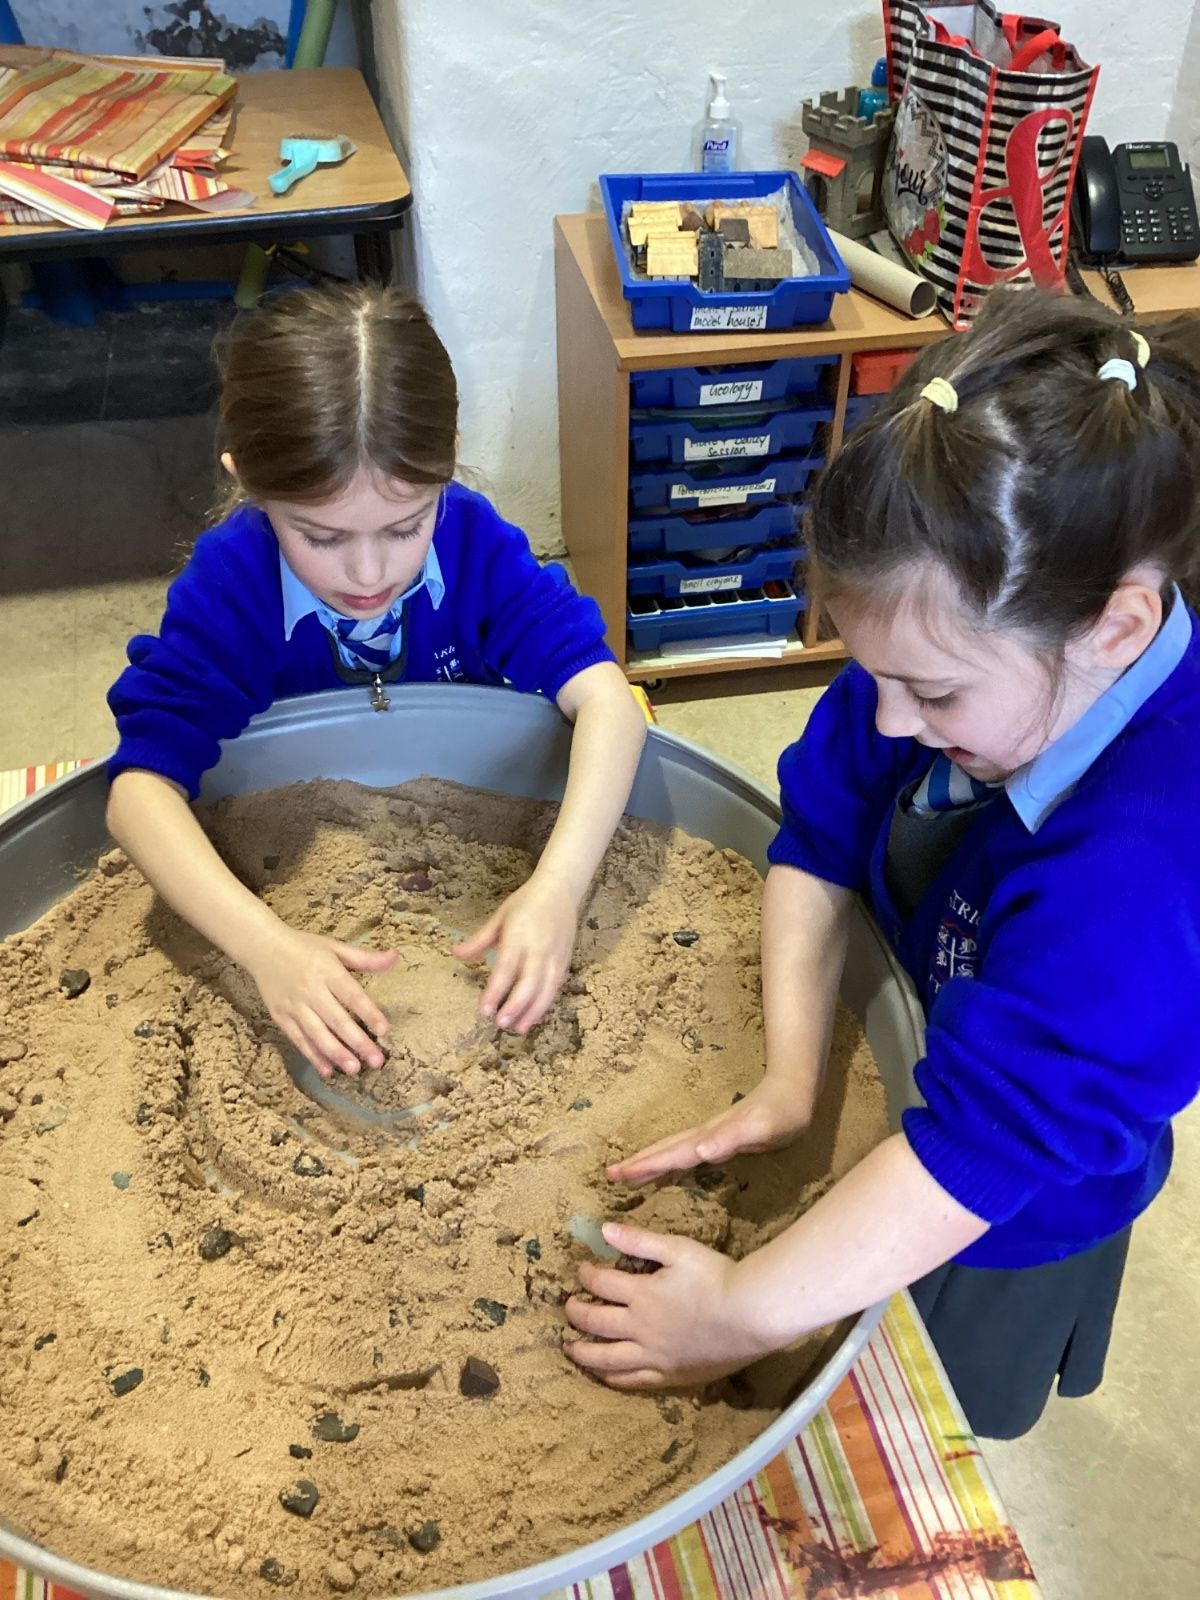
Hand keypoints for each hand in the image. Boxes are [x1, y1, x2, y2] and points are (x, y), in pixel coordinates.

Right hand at [245, 923, 397, 1080]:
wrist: (262, 947)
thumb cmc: (304, 948)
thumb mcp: (335, 947)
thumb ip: (365, 958)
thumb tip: (395, 956)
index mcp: (327, 971)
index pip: (351, 995)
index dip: (368, 1013)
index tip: (385, 1030)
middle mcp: (311, 990)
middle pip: (337, 1020)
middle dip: (357, 1042)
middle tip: (376, 1061)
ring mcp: (294, 1006)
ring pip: (317, 1034)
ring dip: (336, 1053)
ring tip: (354, 1069)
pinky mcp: (281, 1017)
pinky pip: (298, 1040)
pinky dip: (312, 1056)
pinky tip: (327, 1070)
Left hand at [453, 869, 576, 1032]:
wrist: (560, 890)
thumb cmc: (526, 903)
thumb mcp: (499, 917)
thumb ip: (479, 940)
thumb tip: (455, 955)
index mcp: (519, 935)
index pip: (506, 968)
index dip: (495, 991)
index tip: (483, 1009)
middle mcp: (540, 948)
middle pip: (529, 982)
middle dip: (515, 1005)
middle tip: (500, 1023)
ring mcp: (556, 956)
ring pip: (546, 989)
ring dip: (533, 1011)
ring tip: (518, 1029)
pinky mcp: (565, 962)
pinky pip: (556, 988)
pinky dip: (545, 1005)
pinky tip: (533, 1018)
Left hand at [563, 1221, 773, 1388]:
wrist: (750, 1315)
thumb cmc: (716, 1277)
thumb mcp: (678, 1249)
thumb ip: (640, 1240)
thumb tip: (604, 1230)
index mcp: (641, 1294)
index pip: (601, 1284)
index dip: (586, 1276)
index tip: (581, 1271)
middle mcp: (640, 1328)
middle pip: (596, 1323)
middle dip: (576, 1314)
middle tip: (567, 1309)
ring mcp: (654, 1356)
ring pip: (608, 1359)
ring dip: (584, 1352)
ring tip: (570, 1348)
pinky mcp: (670, 1375)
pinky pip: (634, 1381)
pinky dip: (613, 1378)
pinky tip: (605, 1375)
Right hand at [606, 1075, 815, 1186]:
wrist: (794, 1090)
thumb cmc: (781, 1113)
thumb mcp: (760, 1129)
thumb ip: (730, 1139)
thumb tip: (699, 1151)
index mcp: (710, 1137)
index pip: (672, 1154)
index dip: (646, 1165)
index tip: (618, 1174)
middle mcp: (706, 1136)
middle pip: (666, 1150)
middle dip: (638, 1163)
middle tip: (610, 1174)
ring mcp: (712, 1135)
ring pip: (673, 1149)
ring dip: (650, 1160)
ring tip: (628, 1172)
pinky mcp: (722, 1137)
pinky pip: (687, 1152)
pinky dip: (671, 1160)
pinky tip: (669, 1167)